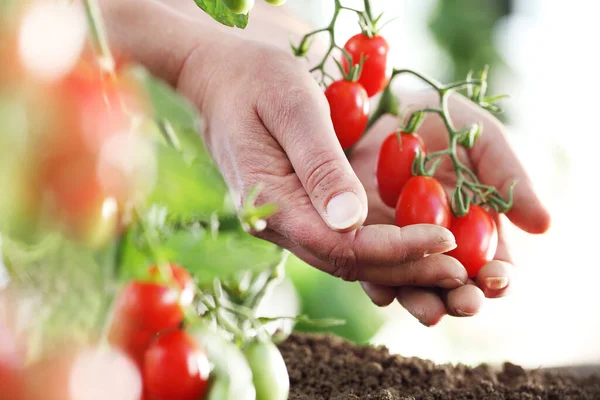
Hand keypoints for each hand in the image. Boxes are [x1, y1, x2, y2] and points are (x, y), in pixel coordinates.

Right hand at [176, 35, 473, 293]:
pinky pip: (345, 239)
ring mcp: (289, 219)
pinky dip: (384, 247)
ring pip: (349, 259)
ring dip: (399, 265)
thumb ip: (319, 163)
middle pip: (348, 263)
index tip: (444, 239)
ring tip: (450, 265)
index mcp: (273, 203)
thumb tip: (350, 220)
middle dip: (406, 268)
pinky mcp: (302, 208)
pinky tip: (418, 244)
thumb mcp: (292, 107)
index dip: (396, 249)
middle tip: (460, 271)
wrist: (223, 75)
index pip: (341, 246)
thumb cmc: (255, 78)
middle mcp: (280, 223)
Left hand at [349, 90, 550, 324]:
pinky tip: (382, 288)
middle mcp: (438, 243)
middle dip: (462, 299)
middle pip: (454, 285)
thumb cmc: (441, 121)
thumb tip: (543, 225)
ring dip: (423, 303)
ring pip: (414, 287)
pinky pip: (369, 270)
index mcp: (474, 227)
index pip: (492, 266)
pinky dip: (377, 283)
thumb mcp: (481, 141)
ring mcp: (400, 245)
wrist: (383, 109)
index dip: (499, 278)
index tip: (496, 278)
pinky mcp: (364, 239)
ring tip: (429, 309)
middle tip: (463, 302)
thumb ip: (509, 178)